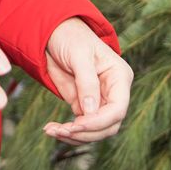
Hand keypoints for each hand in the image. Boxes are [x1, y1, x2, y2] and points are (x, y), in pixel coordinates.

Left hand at [41, 17, 131, 143]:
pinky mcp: (83, 105)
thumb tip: (90, 111)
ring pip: (95, 131)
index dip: (98, 121)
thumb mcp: (79, 54)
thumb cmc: (71, 38)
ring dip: (74, 135)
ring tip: (51, 131)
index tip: (76, 124)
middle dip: (86, 132)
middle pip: (108, 125)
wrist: (54, 34)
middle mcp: (113, 93)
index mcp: (119, 78)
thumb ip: (87, 82)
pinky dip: (67, 132)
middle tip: (61, 130)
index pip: (117, 109)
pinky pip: (80, 127)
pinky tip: (51, 129)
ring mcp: (99, 101)